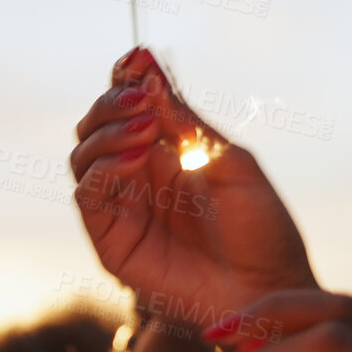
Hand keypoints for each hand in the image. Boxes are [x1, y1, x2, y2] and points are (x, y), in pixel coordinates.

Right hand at [71, 48, 315, 328]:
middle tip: (141, 96)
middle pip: (97, 126)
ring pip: (83, 157)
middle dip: (112, 102)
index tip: (135, 59)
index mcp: (169, 154)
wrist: (269, 292)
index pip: (130, 107)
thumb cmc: (262, 231)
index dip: (125, 79)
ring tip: (144, 129)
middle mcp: (138, 178)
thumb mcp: (230, 162)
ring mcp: (122, 210)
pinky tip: (134, 158)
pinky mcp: (111, 243)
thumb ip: (185, 122)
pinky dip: (102, 169)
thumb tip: (149, 71)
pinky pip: (87, 196)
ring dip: (106, 132)